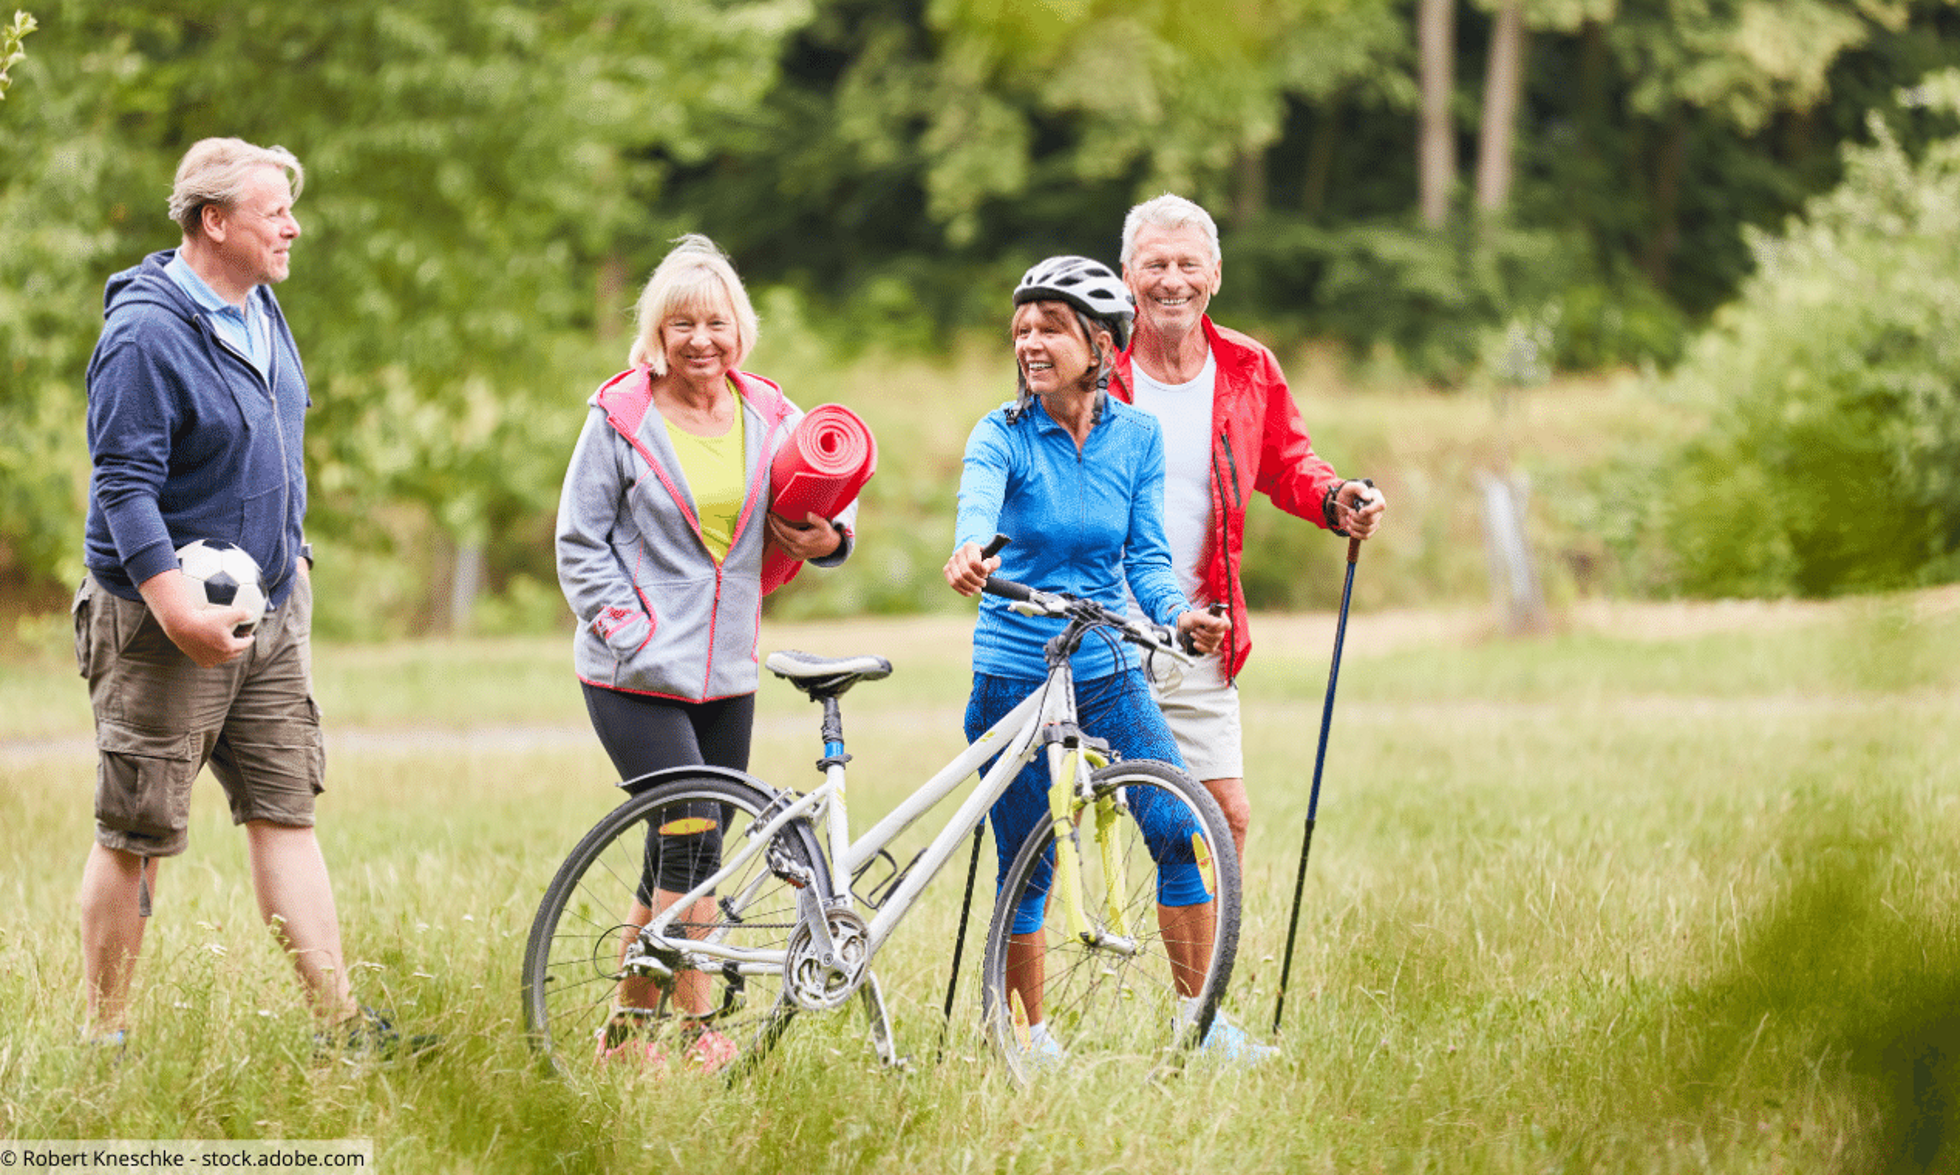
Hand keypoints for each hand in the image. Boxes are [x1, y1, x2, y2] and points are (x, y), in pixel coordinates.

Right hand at [137, 569, 252, 667]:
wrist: (182, 626)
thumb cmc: (204, 620)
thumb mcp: (226, 614)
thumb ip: (241, 613)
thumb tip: (251, 613)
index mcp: (230, 647)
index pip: (245, 644)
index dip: (249, 639)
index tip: (250, 636)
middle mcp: (221, 656)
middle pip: (236, 652)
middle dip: (240, 646)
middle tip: (240, 639)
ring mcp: (211, 660)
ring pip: (224, 657)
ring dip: (228, 652)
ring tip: (228, 644)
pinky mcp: (201, 661)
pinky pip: (212, 661)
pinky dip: (215, 657)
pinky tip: (215, 651)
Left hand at [766, 511, 841, 560]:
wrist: (831, 548)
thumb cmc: (826, 534)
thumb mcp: (824, 525)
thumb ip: (815, 519)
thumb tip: (807, 514)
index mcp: (801, 540)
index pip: (783, 530)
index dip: (775, 522)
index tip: (771, 513)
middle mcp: (796, 548)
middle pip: (777, 536)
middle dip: (771, 525)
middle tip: (767, 516)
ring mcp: (795, 554)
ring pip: (778, 543)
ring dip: (773, 532)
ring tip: (770, 522)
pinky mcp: (794, 557)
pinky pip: (781, 548)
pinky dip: (777, 539)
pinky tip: (775, 532)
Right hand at [942, 540, 1000, 596]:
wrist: (976, 563)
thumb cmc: (986, 562)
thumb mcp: (993, 561)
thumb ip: (993, 563)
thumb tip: (985, 567)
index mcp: (970, 546)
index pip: (973, 562)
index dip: (980, 572)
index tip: (986, 575)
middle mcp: (958, 552)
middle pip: (966, 572)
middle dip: (976, 581)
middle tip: (983, 584)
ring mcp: (951, 561)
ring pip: (958, 579)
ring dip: (970, 587)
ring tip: (978, 590)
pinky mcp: (947, 569)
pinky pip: (952, 583)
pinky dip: (962, 590)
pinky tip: (970, 593)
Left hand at [1176, 607, 1229, 654]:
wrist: (1182, 628)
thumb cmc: (1189, 619)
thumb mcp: (1196, 616)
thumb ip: (1208, 619)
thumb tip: (1220, 623)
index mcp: (1219, 617)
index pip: (1226, 624)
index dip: (1216, 628)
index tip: (1206, 626)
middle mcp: (1220, 627)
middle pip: (1219, 635)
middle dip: (1204, 634)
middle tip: (1196, 629)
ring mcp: (1217, 637)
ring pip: (1214, 643)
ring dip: (1200, 639)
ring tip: (1193, 633)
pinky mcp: (1212, 645)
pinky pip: (1210, 649)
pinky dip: (1201, 647)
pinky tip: (1195, 642)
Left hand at [1336, 480, 1386, 539]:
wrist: (1340, 504)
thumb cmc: (1347, 494)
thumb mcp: (1349, 487)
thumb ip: (1359, 488)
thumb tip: (1368, 497)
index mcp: (1375, 497)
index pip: (1381, 505)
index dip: (1371, 510)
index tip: (1360, 511)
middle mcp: (1377, 510)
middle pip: (1372, 519)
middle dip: (1357, 518)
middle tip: (1349, 512)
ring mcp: (1374, 521)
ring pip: (1368, 529)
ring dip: (1354, 525)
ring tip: (1348, 518)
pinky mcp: (1369, 529)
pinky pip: (1366, 536)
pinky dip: (1355, 533)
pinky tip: (1349, 527)